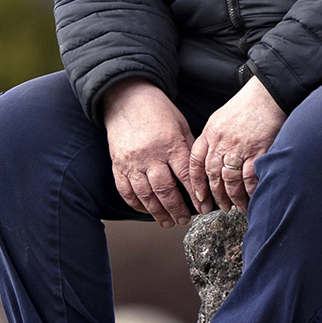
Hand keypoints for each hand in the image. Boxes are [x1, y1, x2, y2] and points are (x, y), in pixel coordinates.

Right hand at [102, 81, 204, 225]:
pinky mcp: (118, 164)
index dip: (195, 195)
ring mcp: (132, 161)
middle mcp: (150, 155)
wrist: (127, 99)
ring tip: (168, 222)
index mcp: (170, 144)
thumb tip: (201, 175)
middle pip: (164, 190)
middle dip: (177, 209)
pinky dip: (136, 204)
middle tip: (185, 220)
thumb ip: (189, 150)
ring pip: (145, 194)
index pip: (185, 176)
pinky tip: (147, 210)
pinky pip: (126, 190)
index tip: (203, 208)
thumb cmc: (158, 112)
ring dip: (158, 212)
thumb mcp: (181, 126)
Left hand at [190, 77, 286, 211]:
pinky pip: (249, 177)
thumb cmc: (246, 106)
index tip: (198, 197)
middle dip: (215, 195)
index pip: (195, 162)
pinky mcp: (258, 150)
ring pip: (230, 180)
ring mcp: (239, 147)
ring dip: (232, 197)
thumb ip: (213, 139)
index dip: (196, 183)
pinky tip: (251, 197)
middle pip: (212, 175)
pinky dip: (249, 190)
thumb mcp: (220, 119)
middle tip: (220, 207)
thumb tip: (211, 160)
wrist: (267, 94)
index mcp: (210, 133)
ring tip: (236, 206)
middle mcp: (221, 142)